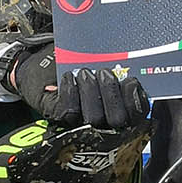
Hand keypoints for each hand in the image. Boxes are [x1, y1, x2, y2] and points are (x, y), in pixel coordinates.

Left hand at [13, 44, 149, 130]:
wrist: (43, 65)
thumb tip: (132, 60)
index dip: (138, 101)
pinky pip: (69, 111)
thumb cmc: (78, 61)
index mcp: (121, 108)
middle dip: (112, 95)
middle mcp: (104, 122)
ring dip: (91, 91)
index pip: (138, 115)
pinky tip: (69, 77)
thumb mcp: (101, 60)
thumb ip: (120, 63)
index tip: (132, 81)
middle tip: (105, 73)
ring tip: (85, 73)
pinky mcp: (59, 118)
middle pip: (118, 120)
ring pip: (93, 118)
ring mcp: (81, 123)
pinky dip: (70, 91)